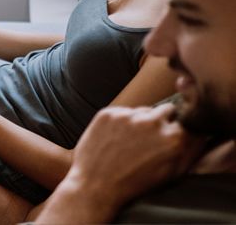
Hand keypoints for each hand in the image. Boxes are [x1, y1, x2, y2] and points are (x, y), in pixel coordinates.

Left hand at [65, 104, 205, 209]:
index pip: (186, 122)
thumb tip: (201, 132)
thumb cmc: (135, 184)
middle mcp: (154, 123)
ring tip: (129, 143)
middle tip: (148, 139)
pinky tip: (114, 139)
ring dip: (140, 121)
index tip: (169, 137)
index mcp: (175, 139)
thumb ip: (191, 150)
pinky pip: (121, 111)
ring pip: (143, 110)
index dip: (177, 130)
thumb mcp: (171, 173)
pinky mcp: (108, 114)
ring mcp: (129, 116)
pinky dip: (120, 121)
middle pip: (167, 110)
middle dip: (161, 122)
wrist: (96, 187)